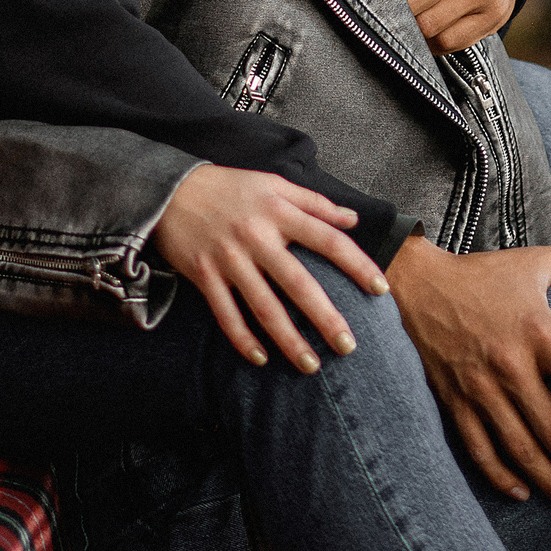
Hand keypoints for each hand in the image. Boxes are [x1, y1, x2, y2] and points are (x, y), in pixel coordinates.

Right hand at [153, 165, 389, 373]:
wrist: (170, 191)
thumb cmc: (229, 188)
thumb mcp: (273, 184)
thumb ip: (314, 202)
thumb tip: (352, 220)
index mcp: (279, 211)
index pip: (328, 239)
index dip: (357, 264)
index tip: (380, 289)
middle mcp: (257, 236)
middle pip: (299, 283)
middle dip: (326, 318)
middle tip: (348, 346)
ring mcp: (229, 258)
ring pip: (264, 307)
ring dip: (290, 340)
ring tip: (312, 366)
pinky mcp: (204, 275)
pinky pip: (226, 315)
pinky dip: (243, 340)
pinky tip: (262, 359)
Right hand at [385, 234, 550, 504]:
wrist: (416, 284)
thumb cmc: (483, 275)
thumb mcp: (536, 261)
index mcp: (536, 329)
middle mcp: (508, 363)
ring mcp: (478, 386)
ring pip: (518, 448)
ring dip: (548, 479)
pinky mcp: (453, 400)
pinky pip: (479, 449)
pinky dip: (500, 477)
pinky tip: (520, 492)